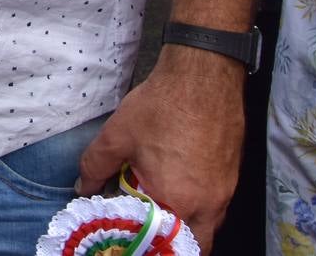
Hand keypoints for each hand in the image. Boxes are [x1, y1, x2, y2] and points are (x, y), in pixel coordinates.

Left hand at [78, 51, 244, 248]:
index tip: (132, 236)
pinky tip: (180, 188)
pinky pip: (217, 207)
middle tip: (150, 231)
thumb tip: (82, 187)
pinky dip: (200, 209)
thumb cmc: (160, 106)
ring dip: (186, 226)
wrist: (204, 76)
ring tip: (161, 210)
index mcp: (178, 201)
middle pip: (193, 245)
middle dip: (171, 244)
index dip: (148, 245)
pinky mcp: (233, 177)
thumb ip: (95, 167)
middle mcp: (208, 205)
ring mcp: (224, 192)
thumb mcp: (117, 135)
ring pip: (208, 228)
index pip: (165, 245)